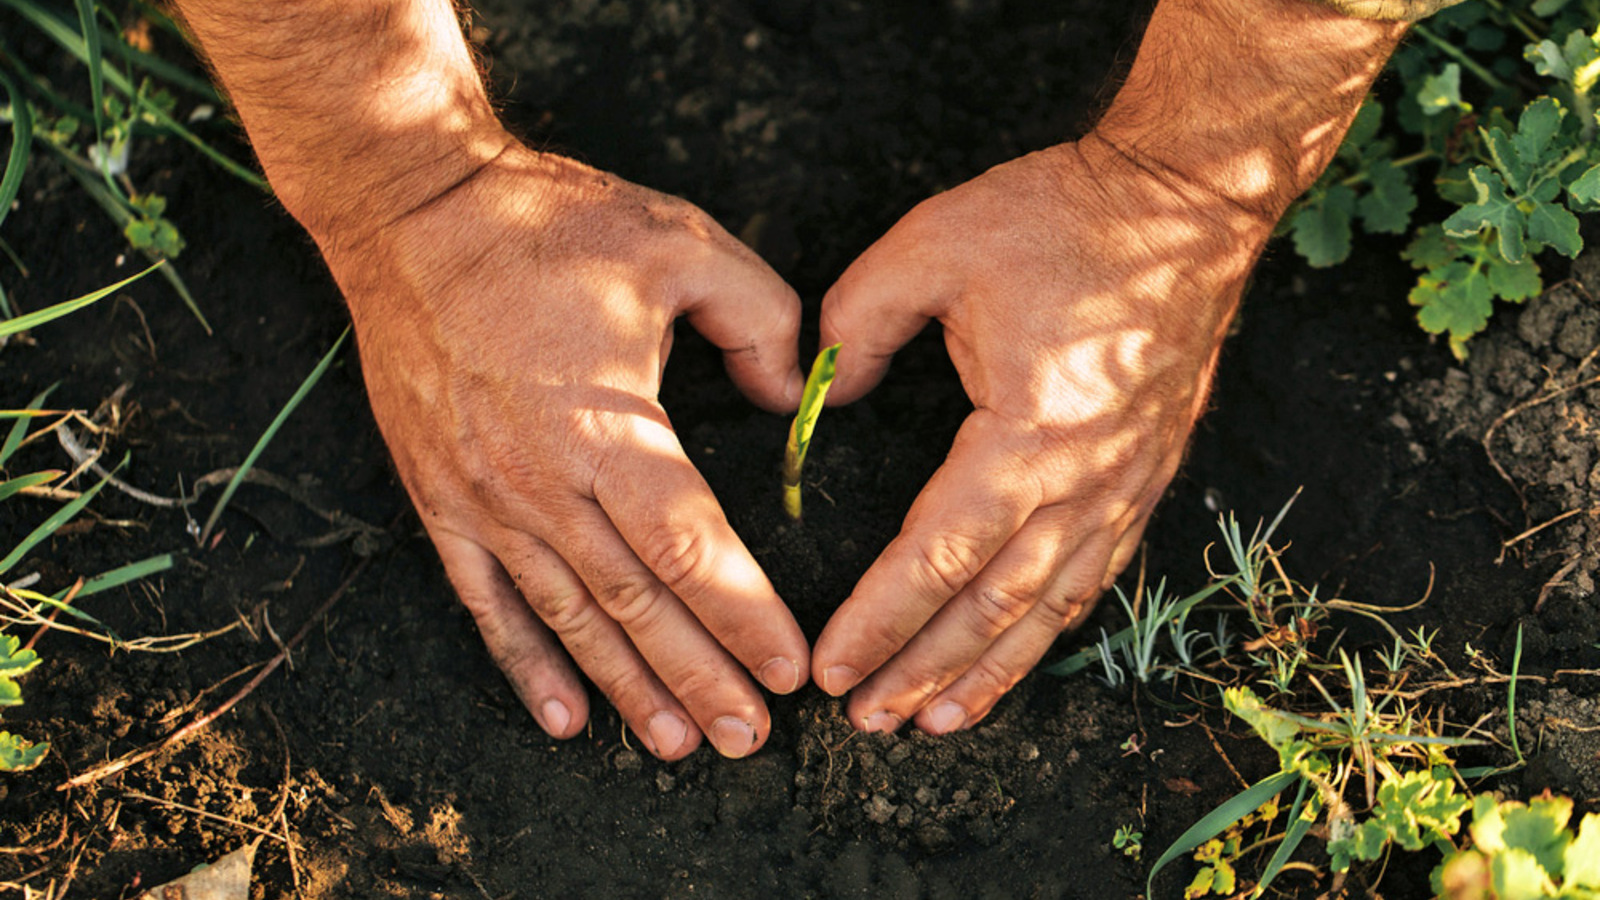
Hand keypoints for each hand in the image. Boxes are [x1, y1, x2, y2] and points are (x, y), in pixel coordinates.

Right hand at [327, 144, 808, 758]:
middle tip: (751, 739)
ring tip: (677, 745)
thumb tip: (788, 398)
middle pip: (636, 605)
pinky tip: (563, 717)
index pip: (690, 550)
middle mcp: (541, 482)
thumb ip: (760, 320)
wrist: (411, 212)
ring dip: (626, 688)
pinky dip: (526, 665)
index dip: (744, 616)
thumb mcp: (681, 244)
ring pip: (568, 618)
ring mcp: (484, 500)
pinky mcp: (442, 500)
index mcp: (604, 425)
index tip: (791, 669)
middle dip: (701, 678)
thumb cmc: (546, 225)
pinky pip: (486, 603)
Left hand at [811, 135, 1278, 732]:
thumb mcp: (934, 246)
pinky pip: (1094, 576)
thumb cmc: (1064, 219)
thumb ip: (856, 323)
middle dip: (923, 670)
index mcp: (1028, 435)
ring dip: (988, 671)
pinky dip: (1049, 629)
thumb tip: (821, 395)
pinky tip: (1017, 654)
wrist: (1188, 204)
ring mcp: (1125, 486)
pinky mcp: (1145, 477)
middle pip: (992, 607)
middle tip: (866, 721)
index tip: (830, 669)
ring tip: (934, 720)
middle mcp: (1085, 481)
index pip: (936, 558)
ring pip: (1049, 608)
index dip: (878, 621)